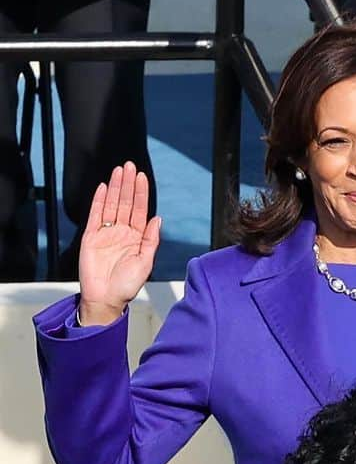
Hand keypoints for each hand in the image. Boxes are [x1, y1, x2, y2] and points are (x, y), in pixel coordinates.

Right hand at [78, 161, 161, 325]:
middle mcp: (122, 232)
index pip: (139, 210)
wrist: (106, 298)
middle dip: (128, 184)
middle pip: (125, 203)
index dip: (141, 193)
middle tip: (129, 166)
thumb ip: (150, 240)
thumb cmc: (127, 285)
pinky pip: (95, 215)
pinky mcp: (91, 236)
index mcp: (136, 237)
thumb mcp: (145, 262)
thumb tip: (158, 219)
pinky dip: (99, 201)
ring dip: (115, 187)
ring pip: (111, 205)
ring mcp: (106, 233)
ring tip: (118, 170)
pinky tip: (104, 187)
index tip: (142, 177)